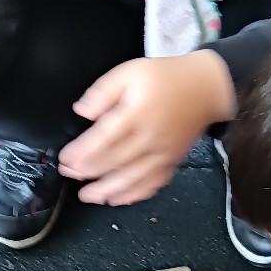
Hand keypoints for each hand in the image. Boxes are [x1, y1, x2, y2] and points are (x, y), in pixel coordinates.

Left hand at [58, 51, 235, 205]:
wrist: (206, 88)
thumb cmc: (166, 78)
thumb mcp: (130, 72)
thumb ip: (103, 91)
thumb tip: (82, 112)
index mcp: (137, 113)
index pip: (103, 138)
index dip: (82, 152)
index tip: (65, 159)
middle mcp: (150, 137)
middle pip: (114, 161)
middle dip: (88, 172)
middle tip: (68, 175)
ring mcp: (162, 154)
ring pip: (131, 179)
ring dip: (107, 190)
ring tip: (88, 196)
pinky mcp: (171, 163)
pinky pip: (151, 185)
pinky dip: (133, 195)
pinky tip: (116, 199)